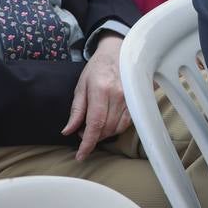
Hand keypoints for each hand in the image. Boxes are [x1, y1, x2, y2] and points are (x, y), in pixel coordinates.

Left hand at [62, 34, 131, 159]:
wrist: (119, 51)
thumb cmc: (98, 67)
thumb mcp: (81, 86)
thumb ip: (76, 110)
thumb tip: (68, 131)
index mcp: (101, 90)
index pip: (95, 124)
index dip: (87, 143)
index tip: (80, 156)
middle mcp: (119, 95)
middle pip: (107, 128)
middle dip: (94, 137)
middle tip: (84, 131)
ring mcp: (131, 97)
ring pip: (118, 127)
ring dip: (105, 133)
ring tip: (96, 126)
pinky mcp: (138, 99)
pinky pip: (128, 122)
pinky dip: (117, 127)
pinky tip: (109, 122)